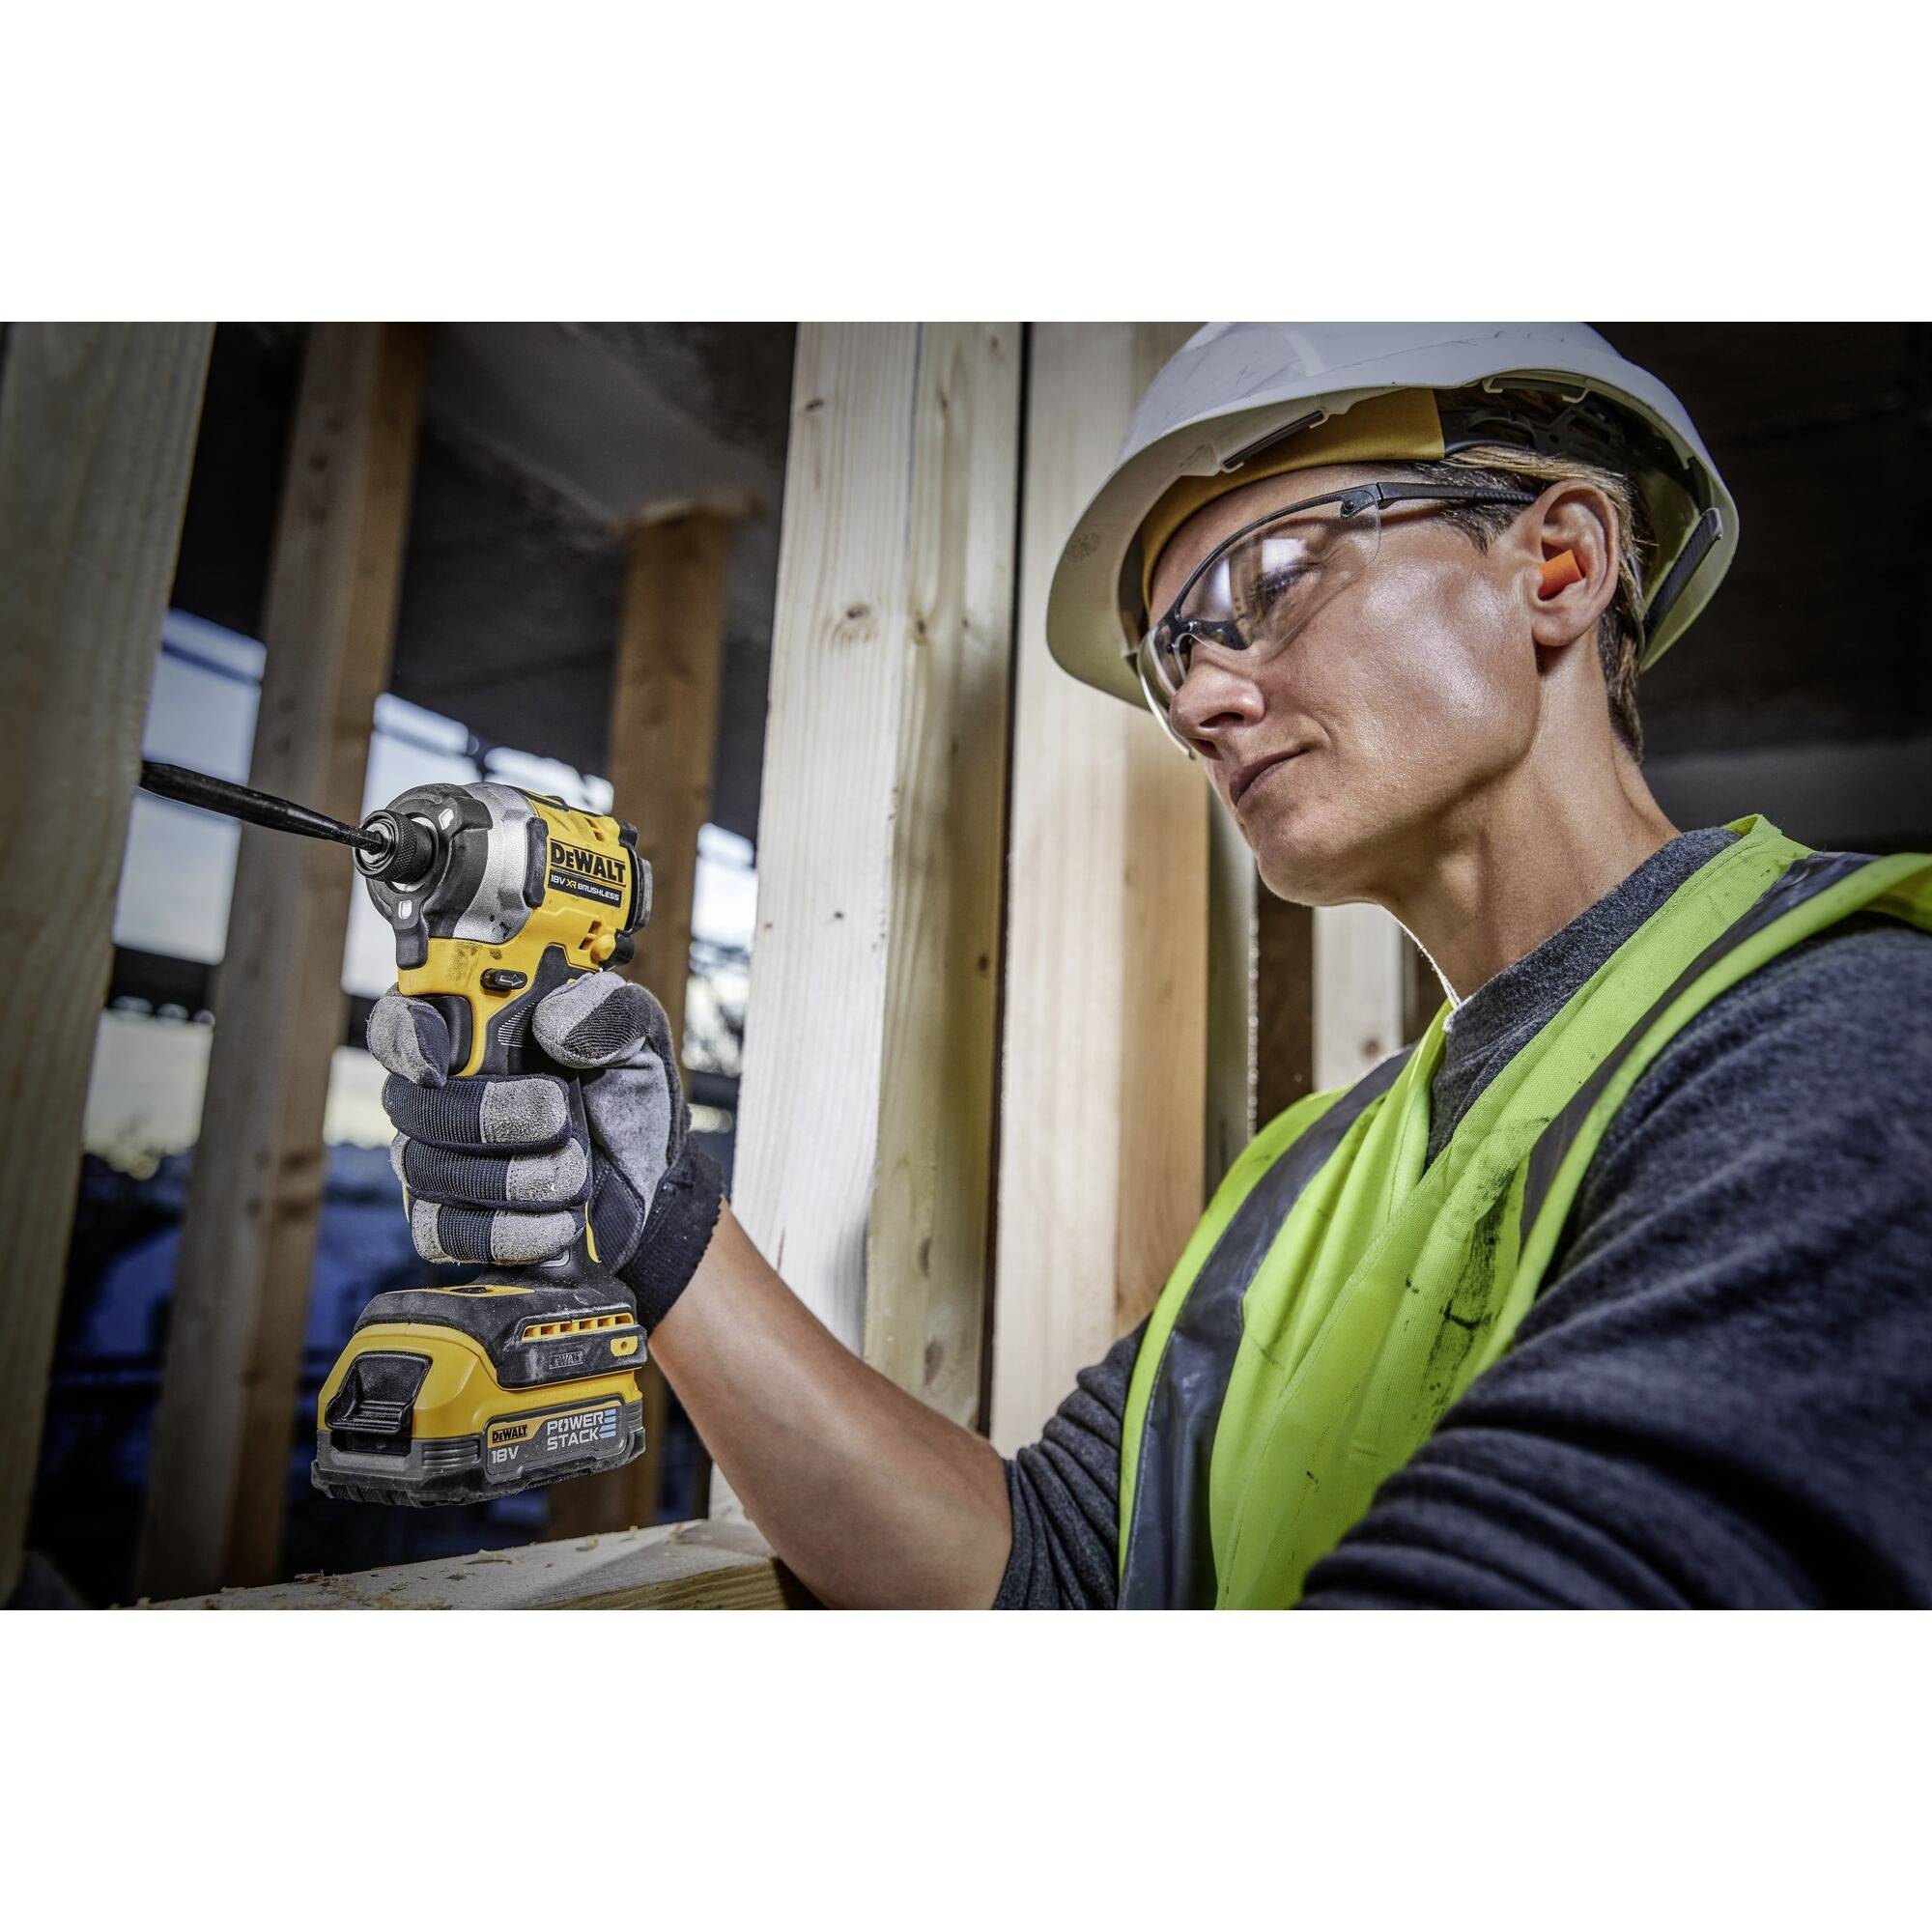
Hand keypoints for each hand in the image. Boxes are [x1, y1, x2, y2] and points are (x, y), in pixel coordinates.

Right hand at [366, 973, 723, 1327]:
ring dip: (511, 1176)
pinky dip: (508, 1231)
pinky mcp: (453, 1223)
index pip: (401, 1020)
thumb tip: (554, 1023)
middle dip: (485, 1116)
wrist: (651, 1173)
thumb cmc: (625, 1090)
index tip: (436, 1067)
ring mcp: (437, 1161)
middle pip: (413, 1106)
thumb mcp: (638, 1036)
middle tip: (556, 1115)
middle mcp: (438, 1094)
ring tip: (577, 1170)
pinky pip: (444, 1234)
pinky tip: (561, 1221)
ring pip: (428, 1171)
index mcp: (470, 1030)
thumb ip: (609, 1012)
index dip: (404, 1038)